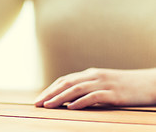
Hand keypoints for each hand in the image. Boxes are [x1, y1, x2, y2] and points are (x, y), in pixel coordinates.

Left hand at [35, 68, 155, 109]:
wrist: (150, 83)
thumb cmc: (126, 86)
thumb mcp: (104, 85)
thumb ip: (88, 89)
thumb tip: (69, 101)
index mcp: (90, 74)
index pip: (65, 80)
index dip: (50, 89)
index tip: (39, 99)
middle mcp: (94, 76)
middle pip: (66, 83)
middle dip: (50, 93)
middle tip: (37, 103)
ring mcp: (104, 83)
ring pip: (77, 89)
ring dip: (60, 98)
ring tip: (48, 106)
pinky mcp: (114, 93)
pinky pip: (94, 96)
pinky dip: (81, 101)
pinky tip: (71, 108)